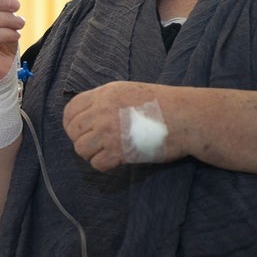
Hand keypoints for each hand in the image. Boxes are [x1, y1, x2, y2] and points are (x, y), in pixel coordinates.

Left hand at [63, 81, 178, 170]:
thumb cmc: (164, 104)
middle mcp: (102, 112)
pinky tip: (115, 161)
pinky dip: (103, 165)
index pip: (71, 109)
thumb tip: (91, 114)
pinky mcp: (119, 152)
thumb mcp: (129, 91)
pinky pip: (97, 163)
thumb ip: (107, 100)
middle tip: (94, 144)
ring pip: (81, 148)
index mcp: (105, 94)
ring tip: (105, 152)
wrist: (186, 117)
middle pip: (73, 130)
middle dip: (80, 139)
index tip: (78, 130)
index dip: (70, 122)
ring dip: (91, 153)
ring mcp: (109, 132)